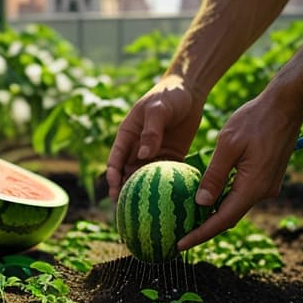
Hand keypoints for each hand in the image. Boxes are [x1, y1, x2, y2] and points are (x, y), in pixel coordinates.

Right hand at [106, 74, 203, 199]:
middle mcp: (138, 148)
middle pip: (128, 174)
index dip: (113, 177)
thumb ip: (151, 131)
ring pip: (146, 178)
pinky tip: (171, 200)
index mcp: (127, 136)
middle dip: (126, 192)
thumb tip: (143, 155)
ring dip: (145, 194)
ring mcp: (154, 153)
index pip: (115, 160)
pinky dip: (167, 187)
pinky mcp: (172, 156)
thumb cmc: (168, 95)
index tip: (114, 192)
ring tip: (147, 212)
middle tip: (127, 211)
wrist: (190, 90)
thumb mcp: (158, 109)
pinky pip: (167, 175)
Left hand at [176, 91, 302, 250]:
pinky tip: (206, 197)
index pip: (222, 220)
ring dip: (214, 214)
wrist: (287, 106)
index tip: (180, 245)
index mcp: (253, 187)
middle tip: (179, 236)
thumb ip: (214, 176)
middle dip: (205, 229)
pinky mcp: (267, 177)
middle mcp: (263, 192)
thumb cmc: (254, 120)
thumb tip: (200, 204)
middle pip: (229, 217)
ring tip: (188, 219)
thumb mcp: (228, 145)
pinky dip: (224, 199)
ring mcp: (267, 185)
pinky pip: (242, 194)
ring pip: (235, 206)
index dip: (200, 234)